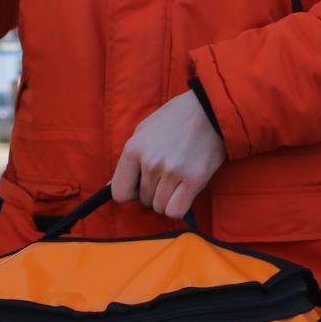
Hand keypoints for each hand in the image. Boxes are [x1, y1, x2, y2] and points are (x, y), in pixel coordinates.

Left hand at [111, 90, 226, 221]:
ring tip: (177, 180)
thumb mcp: (143, 131)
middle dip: (153, 193)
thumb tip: (110, 186)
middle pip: (143, 200)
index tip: (140, 186)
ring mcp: (172, 172)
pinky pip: (176, 211)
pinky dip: (179, 207)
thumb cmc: (175, 119)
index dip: (130, 192)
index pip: (119, 192)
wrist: (210, 110)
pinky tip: (184, 192)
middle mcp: (151, 162)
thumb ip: (127, 161)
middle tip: (167, 175)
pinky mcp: (194, 180)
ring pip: (160, 207)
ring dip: (167, 199)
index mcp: (134, 148)